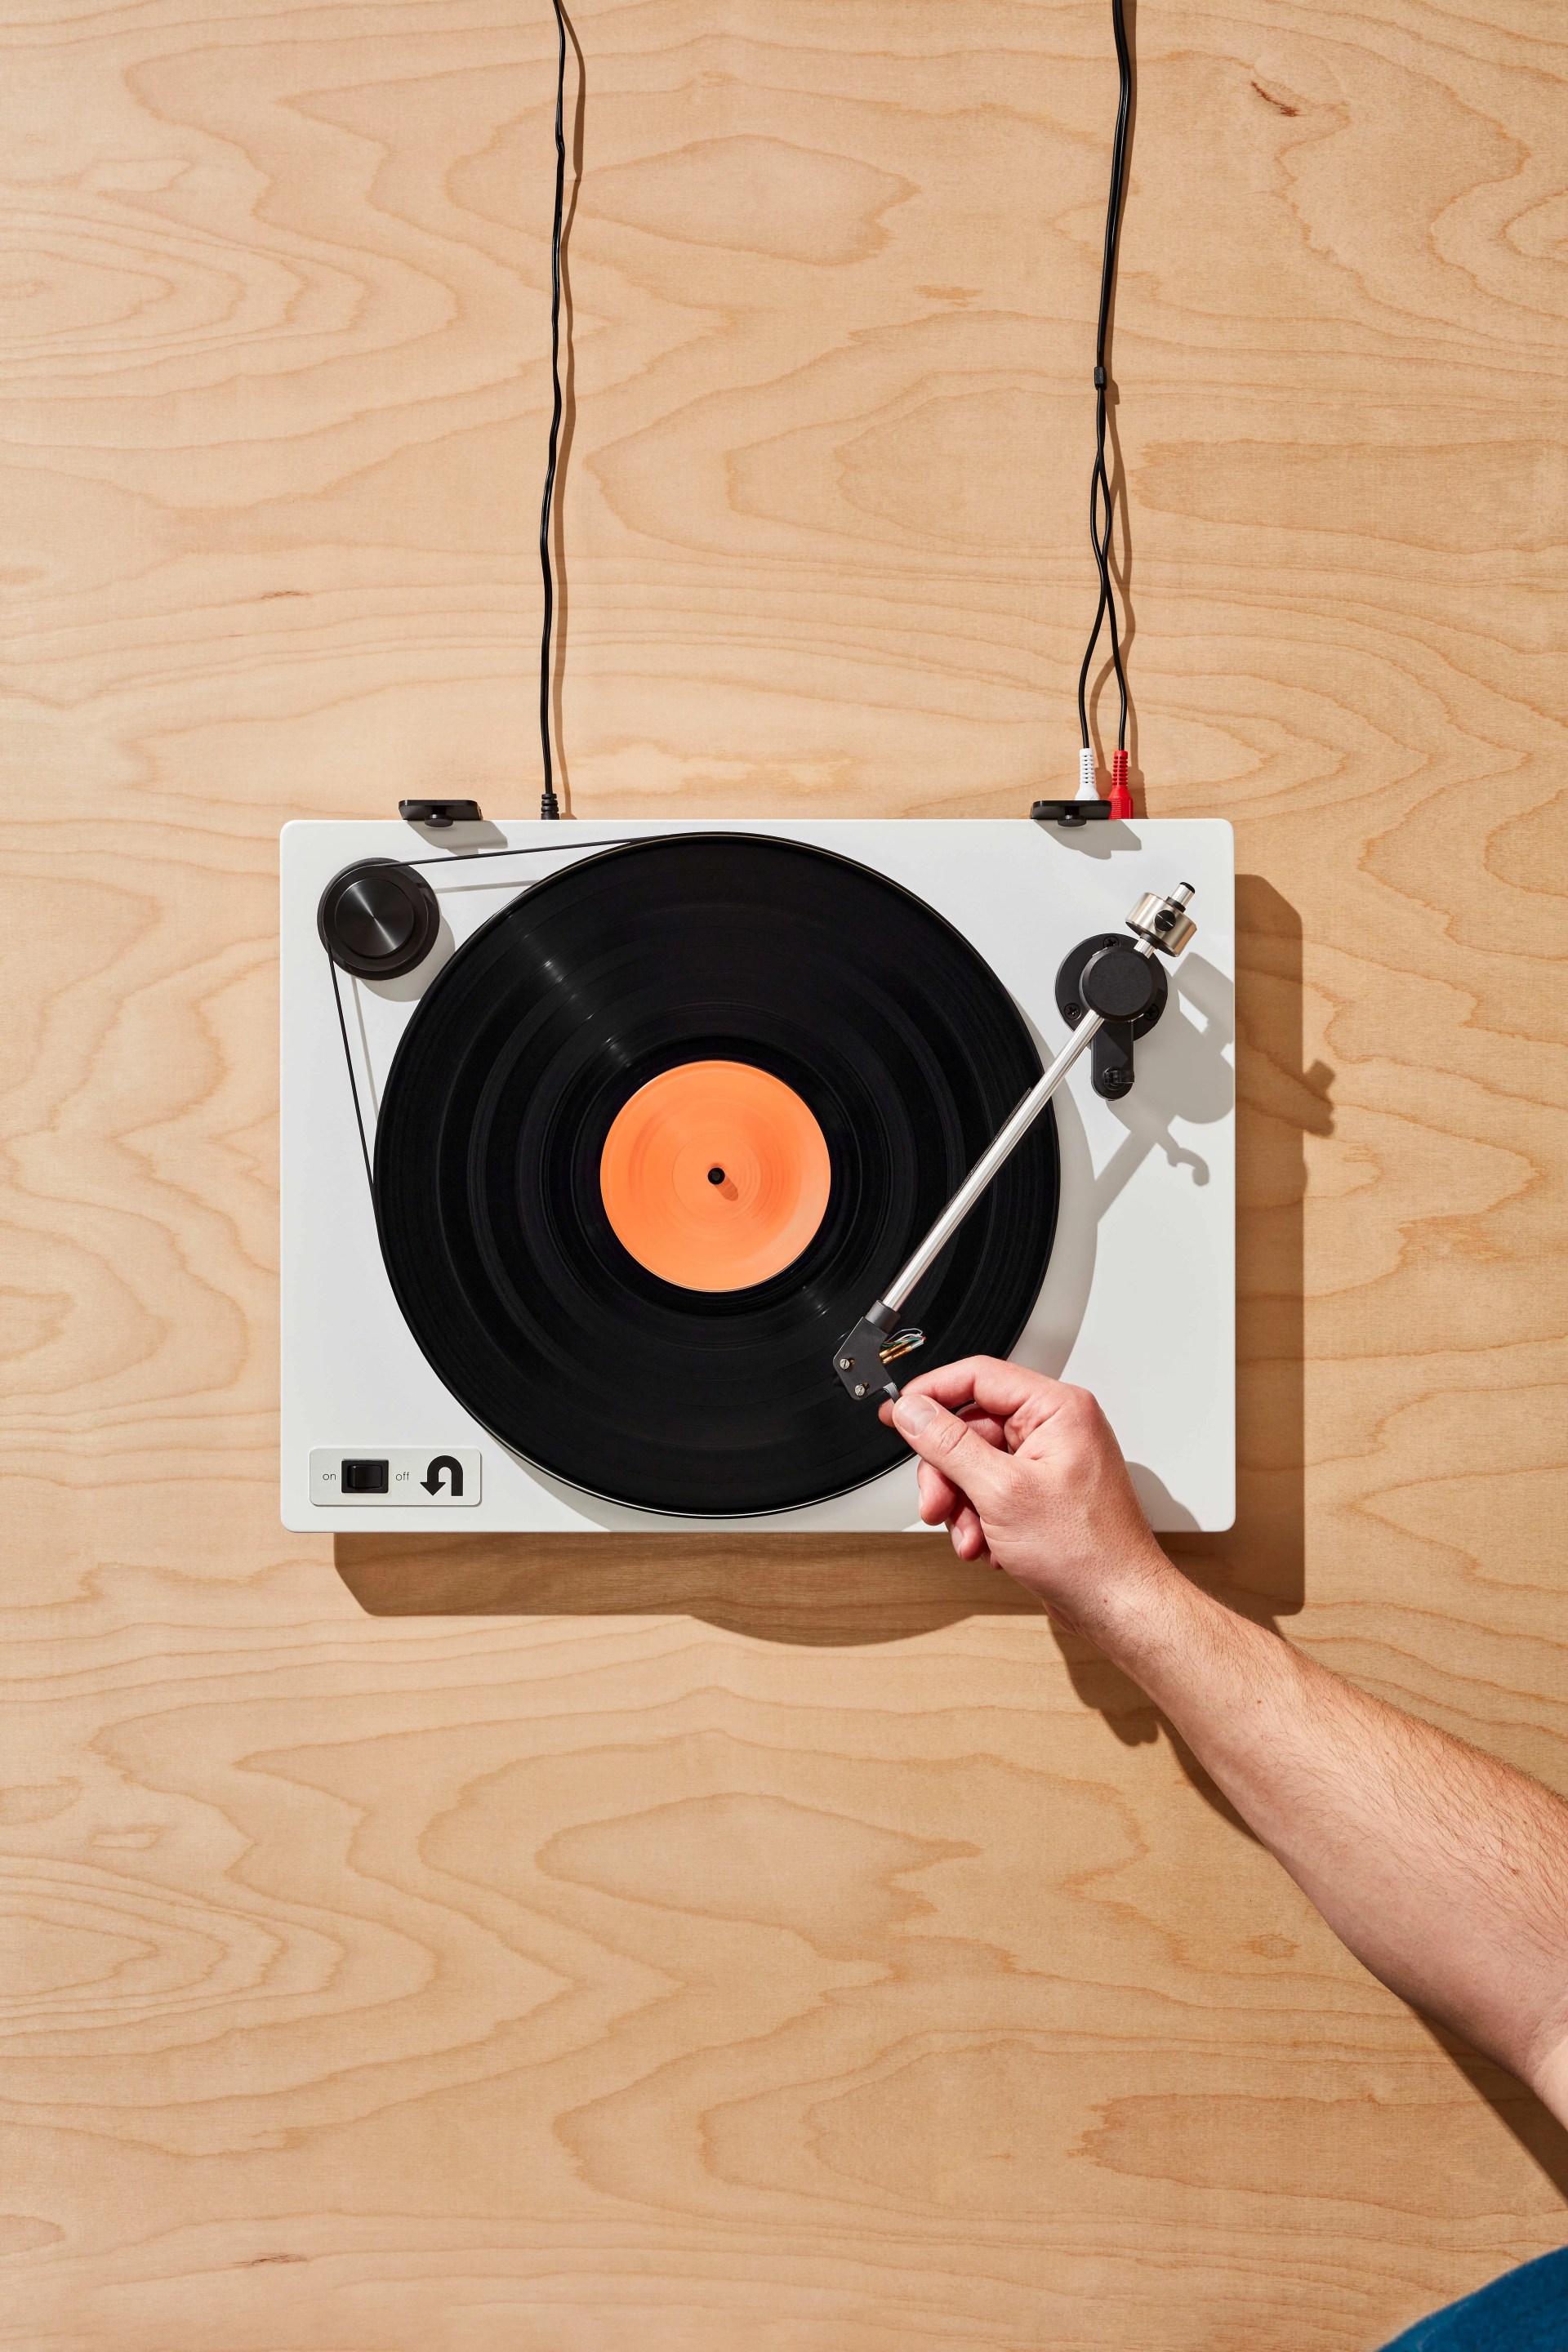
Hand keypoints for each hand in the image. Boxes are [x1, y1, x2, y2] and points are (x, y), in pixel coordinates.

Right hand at [878, 1357, 1174, 1635]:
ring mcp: (1049, 1463)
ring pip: (975, 1465)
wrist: (1118, 1606)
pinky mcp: (1043, 1494)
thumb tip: (914, 1412)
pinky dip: (980, 1519)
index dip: (932, 1394)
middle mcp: (1056, 1429)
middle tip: (937, 1503)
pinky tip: (988, 1545)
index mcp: (1057, 1410)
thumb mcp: (1001, 1492)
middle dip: (946, 1472)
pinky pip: (991, 1491)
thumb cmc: (1088, 1553)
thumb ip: (949, 1445)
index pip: (978, 1377)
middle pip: (971, 1427)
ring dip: (962, 1504)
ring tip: (970, 1536)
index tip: (899, 1414)